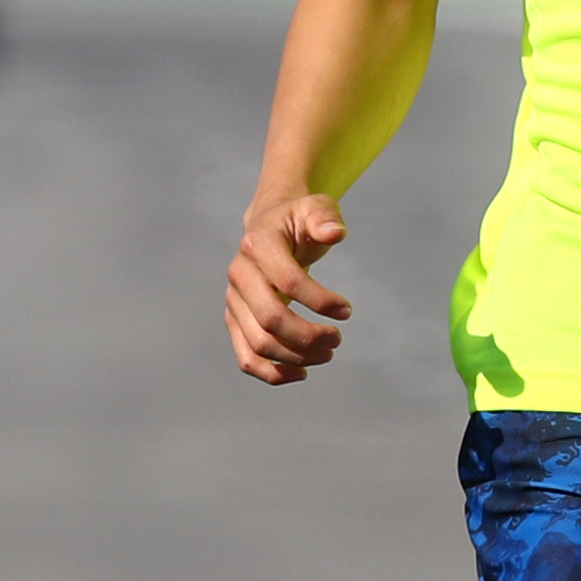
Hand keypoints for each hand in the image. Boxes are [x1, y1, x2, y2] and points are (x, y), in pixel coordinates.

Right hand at [225, 191, 354, 384]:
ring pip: (259, 344)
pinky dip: (273, 373)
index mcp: (258, 244)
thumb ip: (325, 218)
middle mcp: (239, 274)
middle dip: (309, 336)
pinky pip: (247, 358)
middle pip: (270, 319)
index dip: (320, 300)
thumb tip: (335, 233)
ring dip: (297, 357)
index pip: (288, 281)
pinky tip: (303, 372)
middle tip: (337, 339)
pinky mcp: (234, 321)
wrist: (269, 230)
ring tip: (327, 354)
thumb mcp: (315, 208)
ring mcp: (233, 301)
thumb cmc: (297, 221)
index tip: (347, 310)